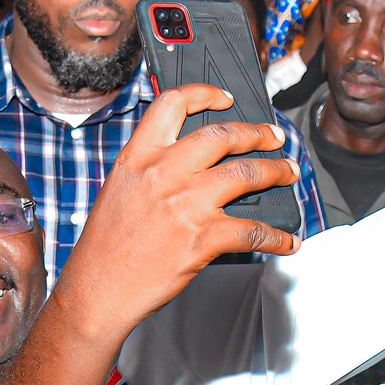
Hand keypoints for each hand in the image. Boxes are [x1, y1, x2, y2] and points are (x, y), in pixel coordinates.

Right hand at [49, 83, 299, 338]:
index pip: (173, 105)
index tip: (227, 97)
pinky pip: (252, 231)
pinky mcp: (201, 240)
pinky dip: (276, 236)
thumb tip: (193, 164)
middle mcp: (163, 173)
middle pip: (223, 135)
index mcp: (138, 157)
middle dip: (258, 133)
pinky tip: (286, 240)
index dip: (205, 93)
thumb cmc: (105, 249)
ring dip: (276, 171)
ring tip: (288, 173)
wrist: (96, 290)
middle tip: (273, 138)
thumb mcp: (119, 191)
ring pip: (246, 174)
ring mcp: (184, 205)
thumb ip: (152, 170)